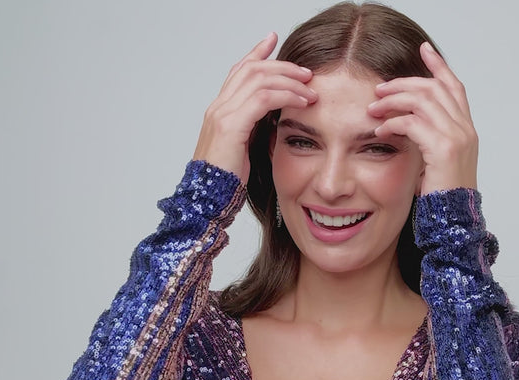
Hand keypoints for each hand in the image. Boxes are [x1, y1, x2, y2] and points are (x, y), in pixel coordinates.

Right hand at [193, 32, 317, 182]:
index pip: (239, 71)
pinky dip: (286, 95)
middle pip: (251, 69)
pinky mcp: (231, 125)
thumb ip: (255, 129)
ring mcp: (222, 114)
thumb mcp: (244, 148)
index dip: (257, 53)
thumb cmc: (227, 180)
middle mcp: (219, 107)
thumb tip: (276, 119)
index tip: (273, 40)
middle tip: (306, 71)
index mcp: (220, 110)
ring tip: (310, 89)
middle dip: (282, 66)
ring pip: (259, 79)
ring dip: (289, 81)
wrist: (208, 200)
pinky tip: (302, 101)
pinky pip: (264, 98)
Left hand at [368, 42, 477, 194]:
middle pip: (434, 88)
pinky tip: (379, 129)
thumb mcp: (436, 161)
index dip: (439, 66)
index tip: (423, 48)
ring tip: (373, 108)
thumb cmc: (440, 196)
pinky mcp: (443, 149)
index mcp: (465, 130)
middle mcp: (465, 129)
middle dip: (403, 83)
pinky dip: (393, 123)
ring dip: (394, 100)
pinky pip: (412, 123)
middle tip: (379, 89)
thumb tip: (404, 122)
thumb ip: (427, 138)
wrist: (453, 222)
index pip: (454, 87)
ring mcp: (456, 138)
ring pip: (423, 100)